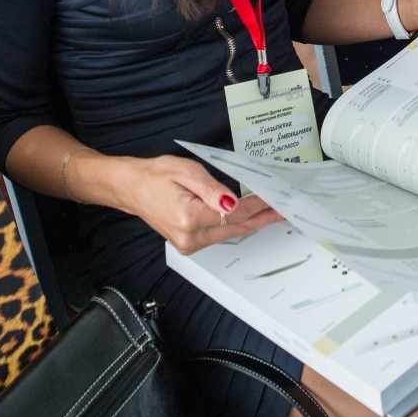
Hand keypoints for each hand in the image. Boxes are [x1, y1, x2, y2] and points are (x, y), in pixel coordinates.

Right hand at [121, 154, 282, 255]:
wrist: (132, 188)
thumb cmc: (156, 176)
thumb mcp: (186, 172)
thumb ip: (212, 189)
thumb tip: (234, 202)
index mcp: (190, 218)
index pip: (235, 214)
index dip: (258, 206)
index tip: (276, 198)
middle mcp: (190, 237)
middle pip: (237, 228)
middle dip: (263, 218)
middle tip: (285, 210)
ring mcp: (189, 244)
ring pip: (230, 234)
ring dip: (252, 222)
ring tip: (272, 212)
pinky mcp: (189, 244)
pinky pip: (220, 235)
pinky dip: (236, 225)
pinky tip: (249, 217)